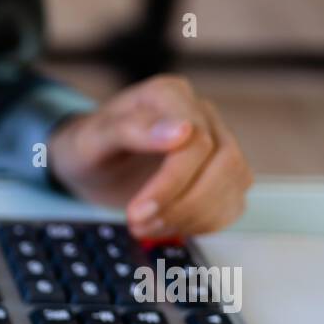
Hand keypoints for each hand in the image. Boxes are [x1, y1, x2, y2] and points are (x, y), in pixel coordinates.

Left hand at [47, 74, 252, 237]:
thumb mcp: (92, 140)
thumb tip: (181, 131)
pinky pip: (232, 202)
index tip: (138, 211)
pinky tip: (168, 227)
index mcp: (170, 96)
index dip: (171, 183)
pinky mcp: (220, 174)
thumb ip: (131, 129)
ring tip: (146, 228)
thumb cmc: (89, 147)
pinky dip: (203, 224)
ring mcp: (216, 143)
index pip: (196, 142)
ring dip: (193, 217)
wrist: (90, 164)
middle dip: (183, 205)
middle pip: (224, 163)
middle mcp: (201, 115)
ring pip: (234, 183)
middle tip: (139, 224)